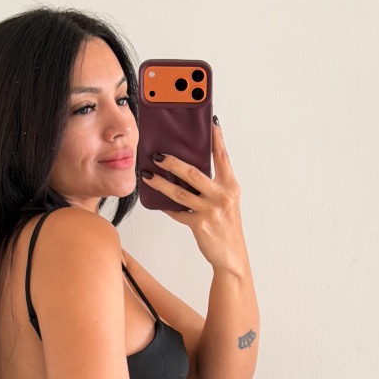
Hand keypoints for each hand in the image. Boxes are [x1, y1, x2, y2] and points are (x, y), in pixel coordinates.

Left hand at [140, 118, 245, 271]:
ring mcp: (211, 211)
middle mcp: (222, 196)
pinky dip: (166, 207)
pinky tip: (156, 200)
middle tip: (158, 154)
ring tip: (147, 175)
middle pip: (193, 173)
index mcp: (230, 186)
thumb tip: (189, 169)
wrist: (232, 256)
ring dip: (161, 183)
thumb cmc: (226, 227)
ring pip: (180, 193)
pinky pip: (177, 212)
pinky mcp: (200, 225)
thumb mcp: (226, 202)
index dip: (216, 138)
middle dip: (173, 162)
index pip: (222, 157)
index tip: (210, 121)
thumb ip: (213, 185)